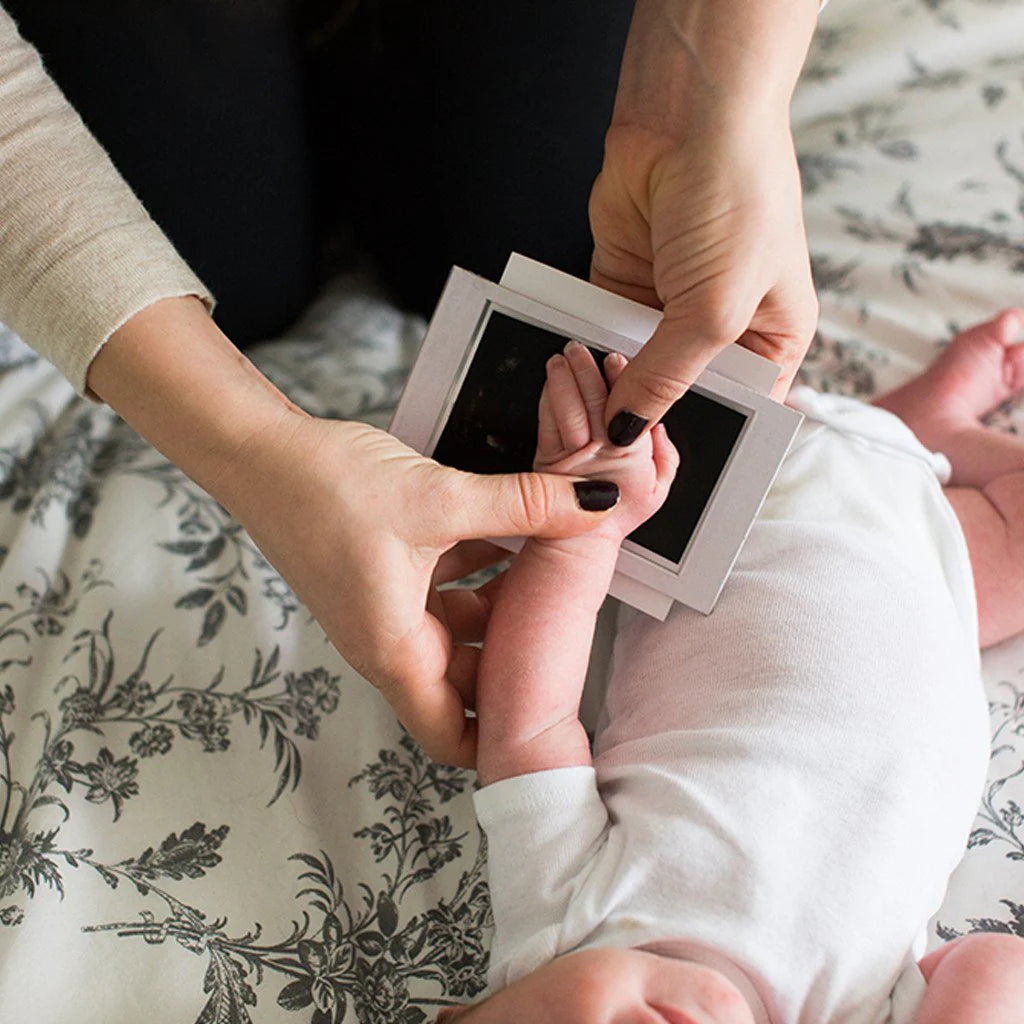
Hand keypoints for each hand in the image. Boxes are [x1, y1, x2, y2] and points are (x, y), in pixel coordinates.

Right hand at [87, 297, 616, 768]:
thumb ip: (527, 504)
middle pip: (463, 683)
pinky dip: (473, 573)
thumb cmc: (327, 488)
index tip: (548, 724)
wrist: (258, 451)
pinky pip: (438, 592)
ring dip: (497, 607)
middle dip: (511, 660)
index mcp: (395, 650)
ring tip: (546, 571)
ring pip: (455, 631)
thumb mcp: (442, 498)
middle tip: (566, 631)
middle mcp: (387, 642)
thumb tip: (599, 503)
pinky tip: (504, 534)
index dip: (500, 743)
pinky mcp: (378, 577)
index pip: (452, 737)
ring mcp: (381, 610)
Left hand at [535, 342, 677, 541]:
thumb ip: (666, 452)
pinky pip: (546, 424)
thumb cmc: (619, 513)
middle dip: (586, 371)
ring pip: (567, 410)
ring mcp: (570, 455)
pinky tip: (550, 383)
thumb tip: (660, 425)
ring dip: (563, 380)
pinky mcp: (546, 458)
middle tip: (581, 349)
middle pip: (594, 403)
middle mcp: (601, 451)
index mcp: (631, 453)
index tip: (615, 358)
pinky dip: (547, 400)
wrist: (578, 541)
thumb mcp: (660, 487)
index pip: (628, 407)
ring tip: (561, 359)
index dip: (621, 378)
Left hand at [590, 114, 817, 444]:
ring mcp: (670, 306)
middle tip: (612, 450)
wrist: (688, 119)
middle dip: (649, 415)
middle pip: (681, 391)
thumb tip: (626, 428)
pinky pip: (601, 331)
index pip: (741, 407)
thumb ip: (669, 376)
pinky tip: (571, 373)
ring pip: (636, 365)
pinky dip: (586, 349)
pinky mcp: (624, 284)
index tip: (659, 466)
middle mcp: (722, 326)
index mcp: (771, 336)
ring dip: (611, 384)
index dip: (704, 437)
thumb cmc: (737, 201)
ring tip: (586, 416)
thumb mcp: (714, 307)